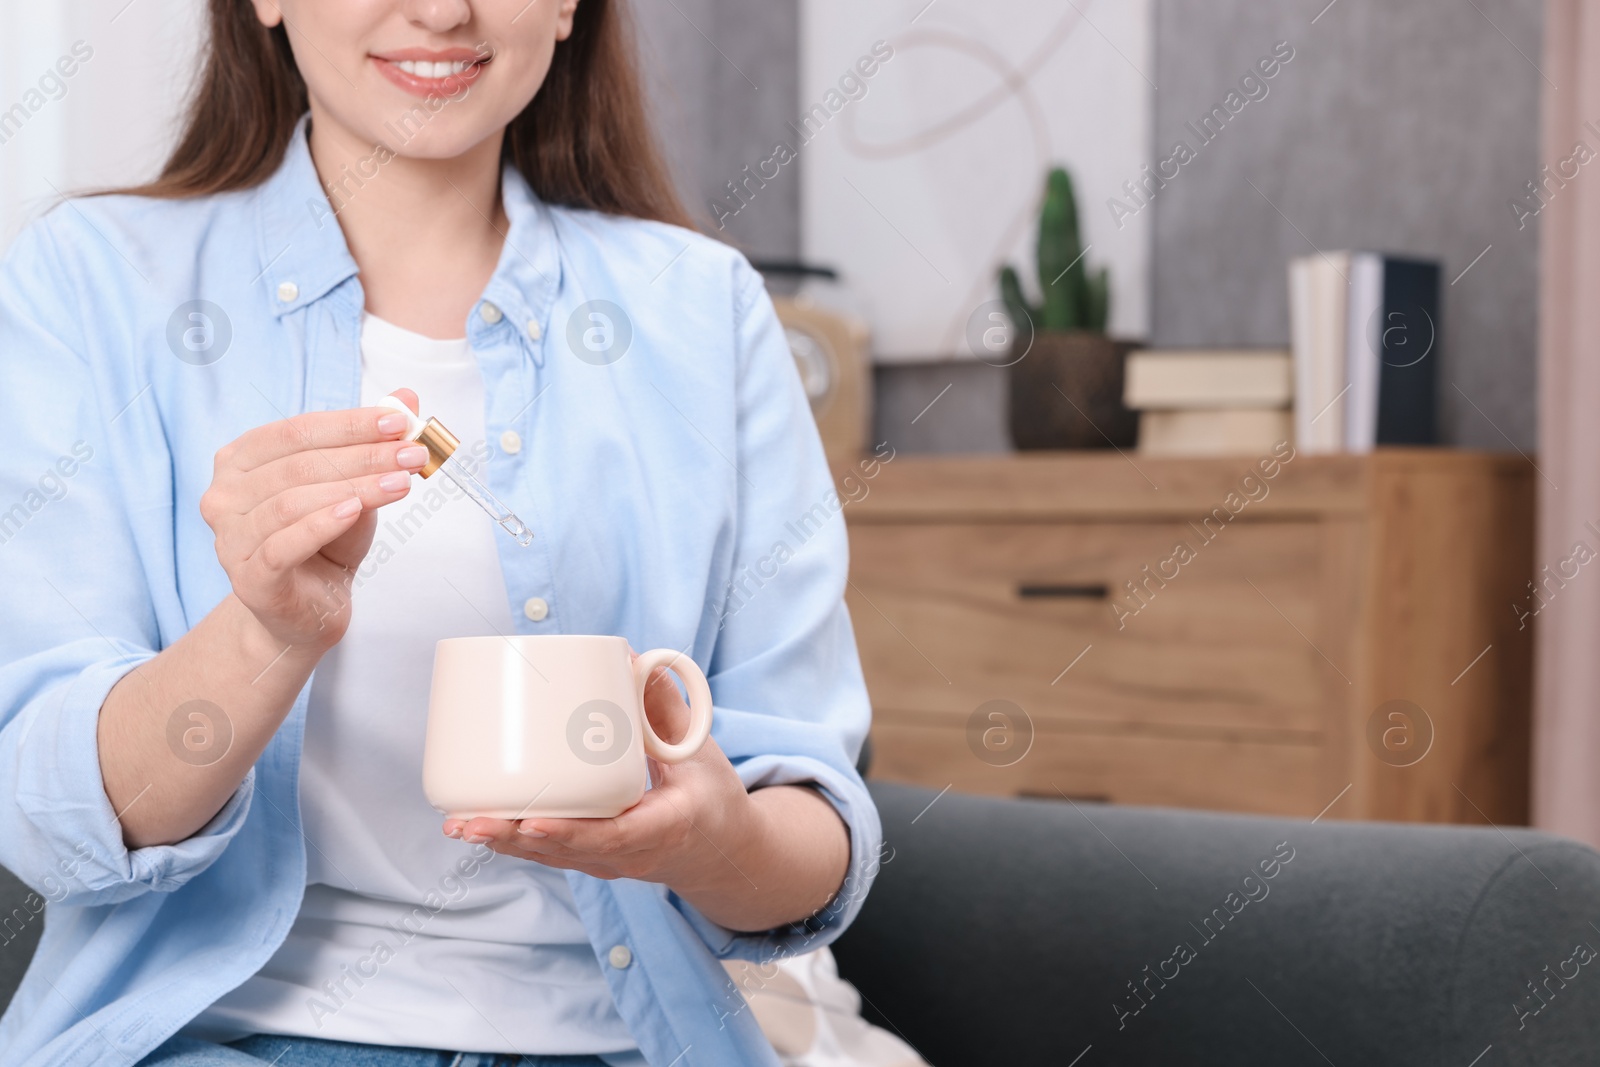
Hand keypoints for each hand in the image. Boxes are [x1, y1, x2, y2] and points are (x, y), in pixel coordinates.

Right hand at [200, 388, 425, 651]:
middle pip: (299, 464)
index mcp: (241, 460)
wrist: (309, 610)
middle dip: (363, 455)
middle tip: (413, 453)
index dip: (350, 423)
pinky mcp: (248, 578)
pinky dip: (321, 523)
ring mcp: (229, 538)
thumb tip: (407, 396)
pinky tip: (356, 510)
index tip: (401, 421)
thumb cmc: (327, 541)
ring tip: (402, 482)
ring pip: (293, 501)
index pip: (297, 430)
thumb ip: (372, 442)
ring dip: (355, 487)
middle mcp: (224, 495)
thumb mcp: (353, 486)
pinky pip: (283, 544)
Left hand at [444, 658, 756, 893]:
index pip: (615, 837)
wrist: (720, 853)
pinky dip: (509, 841)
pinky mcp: (590, 860)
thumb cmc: (710, 797)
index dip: (570, 833)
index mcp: (665, 828)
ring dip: (500, 842)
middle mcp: (630, 855)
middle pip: (564, 853)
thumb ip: (667, 707)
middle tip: (469, 821)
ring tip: (457, 823)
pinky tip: (472, 824)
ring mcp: (607, 863)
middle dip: (513, 838)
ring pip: (546, 857)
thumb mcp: (701, 752)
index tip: (532, 824)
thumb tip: (634, 660)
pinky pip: (546, 854)